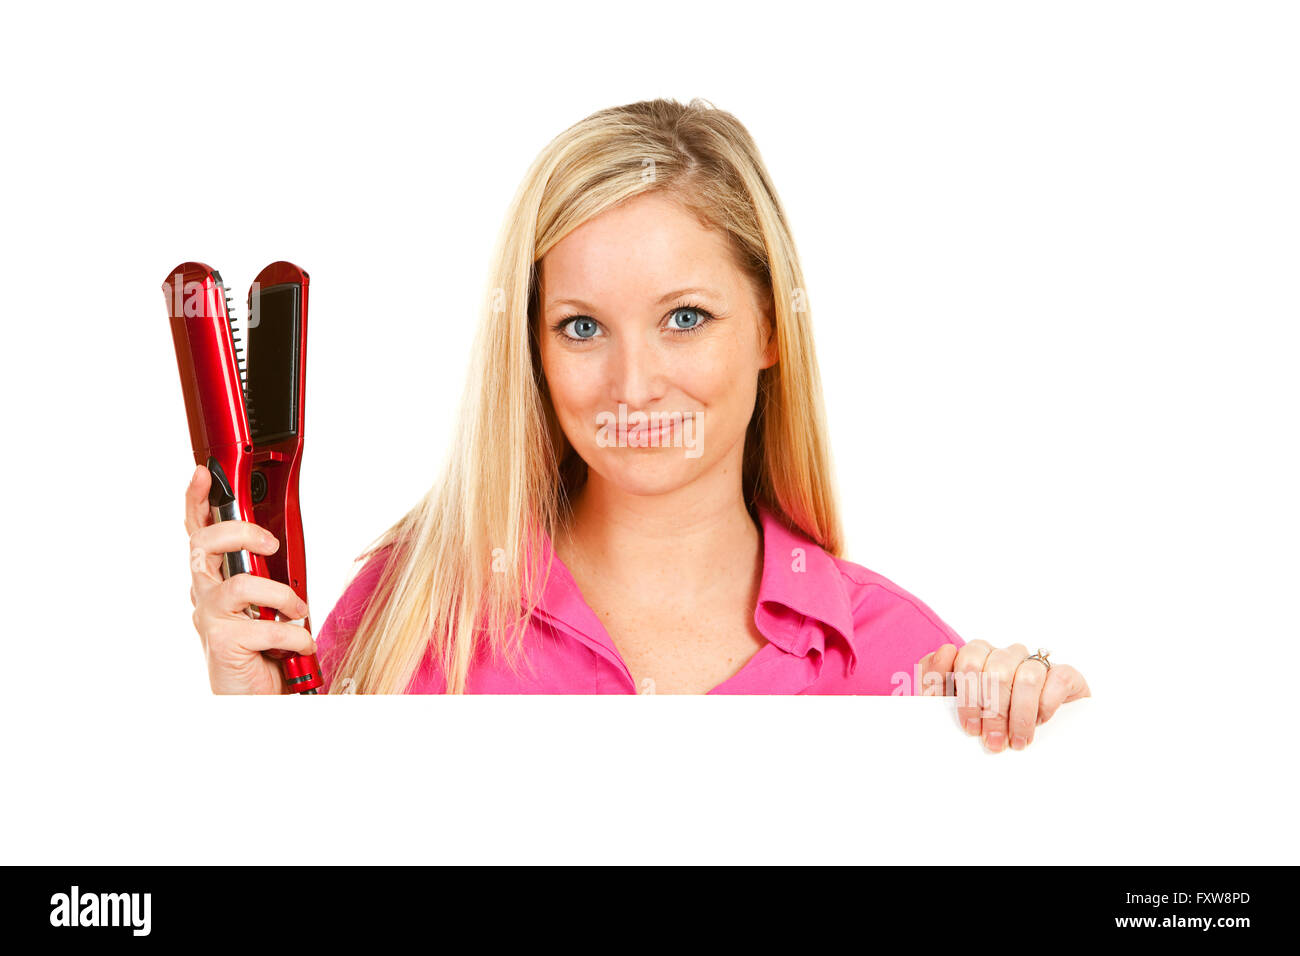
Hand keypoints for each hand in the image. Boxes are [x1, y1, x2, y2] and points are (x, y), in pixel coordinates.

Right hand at [185, 465, 315, 693]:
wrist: (255, 697)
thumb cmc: (261, 648)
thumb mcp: (267, 603)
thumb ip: (266, 575)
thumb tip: (279, 551)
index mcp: (214, 579)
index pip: (197, 533)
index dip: (195, 501)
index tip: (202, 474)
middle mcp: (204, 594)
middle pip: (206, 544)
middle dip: (242, 534)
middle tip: (271, 546)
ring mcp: (210, 618)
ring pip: (241, 585)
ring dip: (282, 595)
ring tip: (298, 612)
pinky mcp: (222, 643)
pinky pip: (263, 626)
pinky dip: (292, 634)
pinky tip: (299, 644)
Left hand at [918, 640, 1089, 751]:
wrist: (1032, 744)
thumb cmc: (982, 724)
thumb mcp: (949, 709)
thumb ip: (934, 683)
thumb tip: (945, 651)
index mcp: (977, 657)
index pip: (967, 660)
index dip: (967, 697)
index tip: (970, 729)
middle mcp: (1006, 655)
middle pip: (997, 669)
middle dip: (993, 712)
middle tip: (993, 743)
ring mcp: (1036, 663)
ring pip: (1028, 675)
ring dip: (1021, 715)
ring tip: (1016, 742)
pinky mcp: (1065, 676)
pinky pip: (1058, 678)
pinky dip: (1046, 704)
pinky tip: (1041, 722)